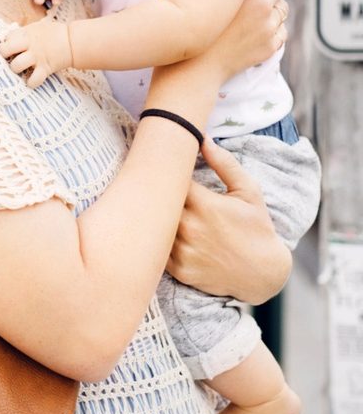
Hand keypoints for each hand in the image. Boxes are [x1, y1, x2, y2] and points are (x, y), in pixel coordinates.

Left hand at [0, 17, 72, 87]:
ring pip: (16, 66)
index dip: (6, 43)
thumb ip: (23, 33)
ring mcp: (36, 57)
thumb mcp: (37, 27)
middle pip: (5, 50)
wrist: (73, 41)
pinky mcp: (45, 69)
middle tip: (8, 58)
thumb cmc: (54, 34)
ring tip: (21, 69)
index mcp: (26, 33)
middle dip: (3, 55)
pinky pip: (33, 80)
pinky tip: (31, 80)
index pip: (7, 38)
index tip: (11, 47)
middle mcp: (29, 45)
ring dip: (15, 69)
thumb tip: (8, 39)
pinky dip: (31, 83)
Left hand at [167, 139, 290, 303]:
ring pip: (154, 226)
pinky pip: (158, 250)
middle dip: (154, 194)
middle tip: (150, 187)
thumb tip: (203, 139)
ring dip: (154, 218)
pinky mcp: (180, 270)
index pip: (168, 180)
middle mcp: (190, 227)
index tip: (161, 169)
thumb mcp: (248, 191)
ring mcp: (183, 250)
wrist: (263, 273)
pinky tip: (161, 234)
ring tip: (154, 210)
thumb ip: (225, 164)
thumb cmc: (256, 228)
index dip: (163, 174)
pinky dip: (158, 242)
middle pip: (156, 203)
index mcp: (204, 204)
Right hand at [198, 0, 290, 78]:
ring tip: (252, 12)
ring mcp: (267, 27)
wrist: (190, 70)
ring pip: (283, 7)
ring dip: (272, 7)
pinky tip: (251, 32)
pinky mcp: (270, 45)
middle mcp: (261, 5)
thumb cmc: (177, 26)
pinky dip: (270, 29)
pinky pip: (280, 30)